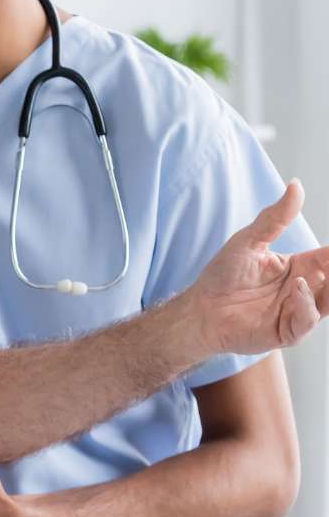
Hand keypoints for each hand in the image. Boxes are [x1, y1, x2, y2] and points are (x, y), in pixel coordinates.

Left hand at [189, 179, 328, 354]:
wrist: (200, 308)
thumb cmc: (223, 275)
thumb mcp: (249, 241)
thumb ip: (276, 218)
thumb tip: (296, 185)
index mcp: (300, 268)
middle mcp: (304, 291)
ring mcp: (297, 312)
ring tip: (327, 271)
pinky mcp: (288, 331)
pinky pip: (307, 320)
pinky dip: (307, 304)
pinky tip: (299, 287)